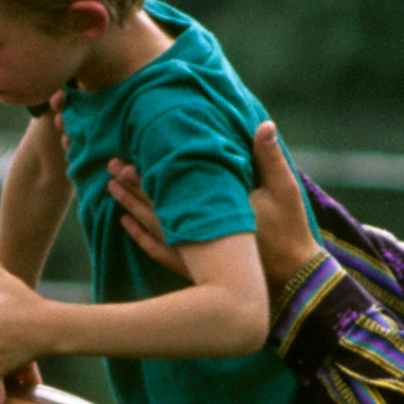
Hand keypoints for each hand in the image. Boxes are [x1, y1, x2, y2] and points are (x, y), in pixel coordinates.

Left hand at [111, 125, 326, 294]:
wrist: (292, 280)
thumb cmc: (290, 231)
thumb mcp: (285, 190)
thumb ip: (270, 157)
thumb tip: (265, 124)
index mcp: (214, 208)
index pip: (172, 188)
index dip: (147, 174)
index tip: (126, 161)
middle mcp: (197, 230)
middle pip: (156, 204)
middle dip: (132, 185)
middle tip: (111, 167)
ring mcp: (193, 252)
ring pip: (152, 226)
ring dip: (131, 207)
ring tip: (111, 189)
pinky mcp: (193, 268)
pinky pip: (159, 250)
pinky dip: (141, 236)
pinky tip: (126, 225)